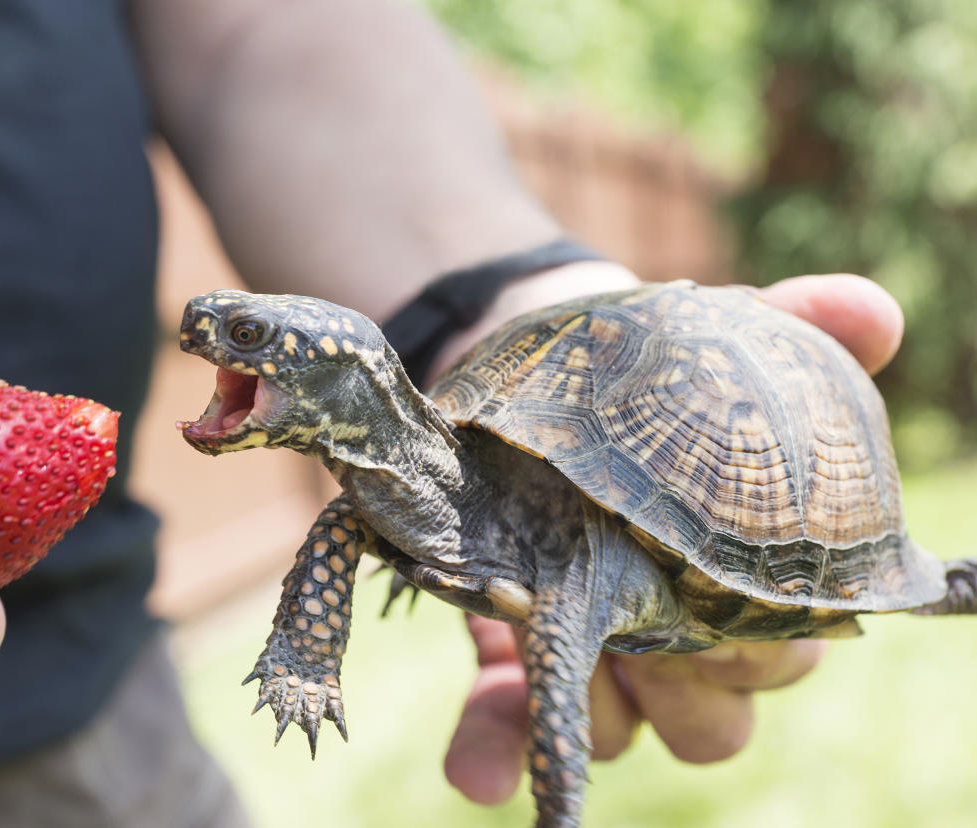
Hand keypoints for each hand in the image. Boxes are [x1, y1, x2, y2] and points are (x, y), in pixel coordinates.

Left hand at [443, 272, 904, 804]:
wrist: (542, 379)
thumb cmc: (652, 376)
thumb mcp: (721, 341)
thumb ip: (798, 325)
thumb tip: (870, 310)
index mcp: (743, 585)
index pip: (783, 655)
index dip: (761, 644)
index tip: (722, 597)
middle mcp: (676, 640)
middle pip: (712, 719)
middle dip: (682, 681)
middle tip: (645, 619)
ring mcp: (596, 655)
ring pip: (621, 732)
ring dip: (592, 702)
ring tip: (553, 634)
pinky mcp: (514, 659)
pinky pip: (509, 734)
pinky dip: (492, 751)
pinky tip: (477, 769)